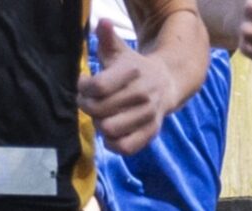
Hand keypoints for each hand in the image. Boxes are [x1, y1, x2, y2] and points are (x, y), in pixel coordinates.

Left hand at [79, 18, 180, 155]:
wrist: (167, 83)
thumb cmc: (133, 68)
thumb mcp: (120, 52)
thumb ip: (108, 39)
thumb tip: (102, 23)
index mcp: (133, 72)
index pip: (98, 86)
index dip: (83, 88)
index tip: (83, 84)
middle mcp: (142, 94)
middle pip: (99, 110)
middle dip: (88, 107)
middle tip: (90, 102)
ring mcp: (148, 115)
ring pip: (109, 129)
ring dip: (99, 124)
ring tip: (102, 116)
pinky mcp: (151, 133)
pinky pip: (125, 147)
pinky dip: (113, 143)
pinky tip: (111, 133)